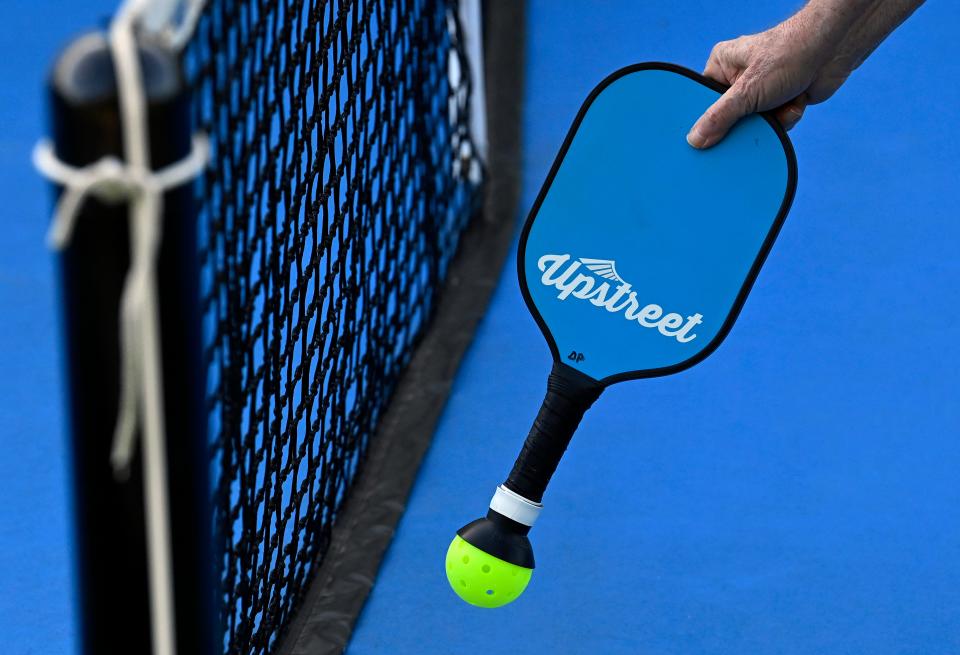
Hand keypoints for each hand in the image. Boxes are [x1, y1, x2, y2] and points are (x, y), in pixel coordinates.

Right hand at [687, 18, 853, 147]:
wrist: (834, 48)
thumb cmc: (789, 54)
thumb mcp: (747, 91)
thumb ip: (719, 118)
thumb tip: (694, 140)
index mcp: (722, 65)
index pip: (703, 101)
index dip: (708, 120)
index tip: (711, 137)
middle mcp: (738, 77)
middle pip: (729, 117)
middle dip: (748, 123)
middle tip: (755, 121)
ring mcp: (760, 90)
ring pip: (753, 124)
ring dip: (771, 121)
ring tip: (782, 105)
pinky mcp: (779, 101)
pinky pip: (773, 124)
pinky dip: (786, 119)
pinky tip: (795, 102)